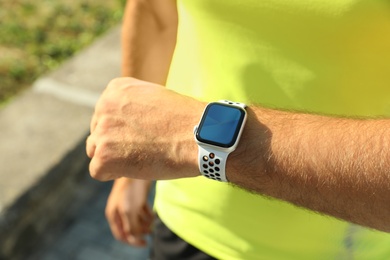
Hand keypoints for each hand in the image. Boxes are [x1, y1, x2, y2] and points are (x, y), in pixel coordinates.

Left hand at [86, 77, 202, 180]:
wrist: (199, 136)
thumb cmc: (185, 121)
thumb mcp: (155, 99)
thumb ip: (133, 106)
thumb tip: (121, 125)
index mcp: (116, 89)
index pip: (105, 114)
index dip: (123, 129)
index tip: (141, 134)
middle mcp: (104, 105)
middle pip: (98, 132)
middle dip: (115, 143)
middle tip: (142, 148)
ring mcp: (102, 130)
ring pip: (96, 150)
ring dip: (114, 157)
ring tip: (141, 157)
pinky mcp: (104, 155)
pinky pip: (98, 171)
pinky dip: (115, 174)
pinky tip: (137, 167)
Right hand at [105, 178, 152, 246]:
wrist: (138, 166)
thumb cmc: (131, 189)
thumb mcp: (129, 210)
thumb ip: (130, 226)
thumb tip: (134, 240)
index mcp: (113, 214)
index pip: (121, 235)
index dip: (133, 242)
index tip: (145, 243)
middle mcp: (120, 210)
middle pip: (131, 228)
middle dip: (141, 231)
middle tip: (151, 230)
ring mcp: (129, 203)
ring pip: (138, 220)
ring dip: (146, 224)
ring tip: (152, 222)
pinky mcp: (138, 197)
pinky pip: (143, 211)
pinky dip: (148, 215)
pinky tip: (153, 215)